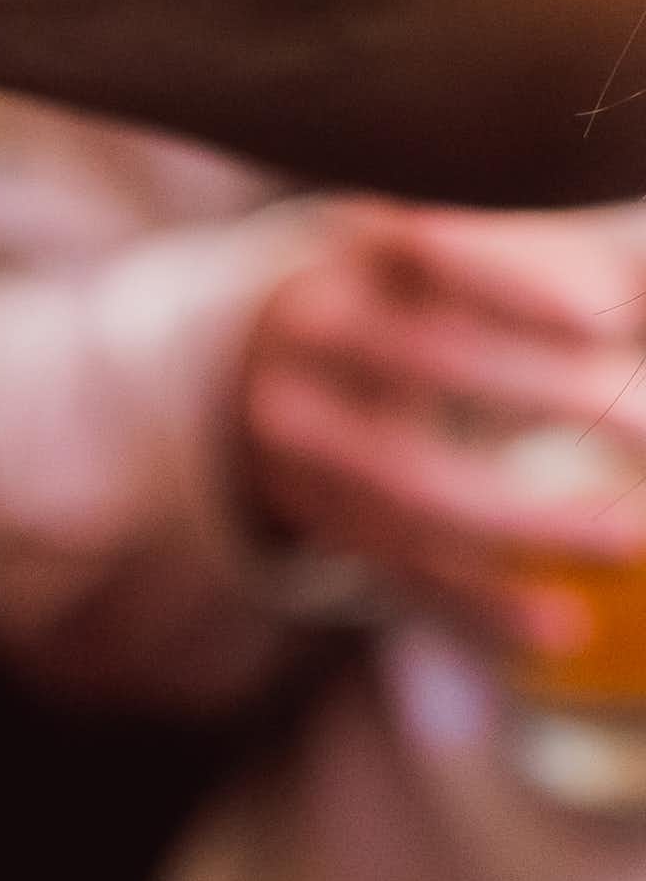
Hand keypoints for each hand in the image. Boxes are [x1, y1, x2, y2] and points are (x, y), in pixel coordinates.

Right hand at [236, 202, 645, 643]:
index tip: (602, 318)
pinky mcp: (312, 520)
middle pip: (425, 365)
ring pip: (406, 485)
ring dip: (530, 519)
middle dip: (551, 396)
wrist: (270, 373)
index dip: (514, 286)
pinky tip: (560, 625)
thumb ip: (588, 257)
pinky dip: (479, 605)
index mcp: (366, 260)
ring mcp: (299, 439)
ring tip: (632, 535)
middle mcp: (313, 343)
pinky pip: (393, 568)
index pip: (431, 255)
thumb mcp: (479, 265)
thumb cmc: (425, 306)